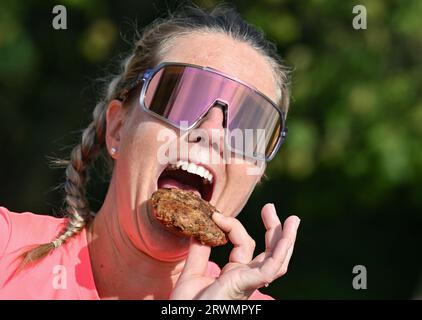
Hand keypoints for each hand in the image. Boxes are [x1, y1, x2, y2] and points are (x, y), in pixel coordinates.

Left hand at [170, 204, 299, 299]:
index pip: (243, 244)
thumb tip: (201, 228)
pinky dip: (280, 253)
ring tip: (293, 220)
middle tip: (270, 207)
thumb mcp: (192, 273)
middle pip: (269, 252)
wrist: (185, 319)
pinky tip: (286, 239)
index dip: (232, 226)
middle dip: (274, 229)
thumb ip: (198, 252)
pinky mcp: (247, 285)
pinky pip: (270, 270)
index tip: (215, 214)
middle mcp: (246, 277)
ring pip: (277, 261)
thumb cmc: (189, 305)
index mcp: (236, 274)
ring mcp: (249, 282)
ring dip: (286, 239)